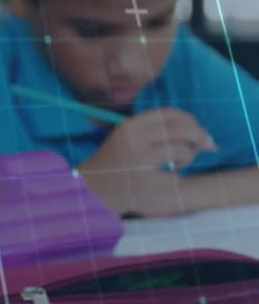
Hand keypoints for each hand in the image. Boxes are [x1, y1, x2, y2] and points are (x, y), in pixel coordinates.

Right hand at [79, 108, 216, 217]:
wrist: (95, 190)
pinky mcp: (147, 179)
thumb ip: (156, 129)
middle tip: (208, 145)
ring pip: (183, 149)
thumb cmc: (117, 163)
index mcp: (130, 125)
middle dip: (200, 136)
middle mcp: (134, 138)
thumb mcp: (128, 137)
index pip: (168, 113)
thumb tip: (203, 133)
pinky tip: (167, 176)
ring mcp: (140, 159)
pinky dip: (178, 174)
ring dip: (189, 156)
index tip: (198, 129)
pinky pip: (177, 173)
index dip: (189, 119)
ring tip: (178, 163)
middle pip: (181, 128)